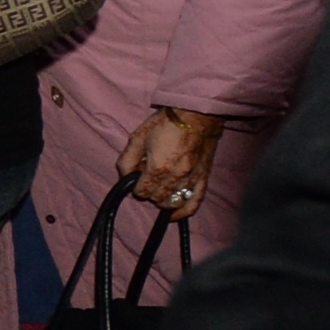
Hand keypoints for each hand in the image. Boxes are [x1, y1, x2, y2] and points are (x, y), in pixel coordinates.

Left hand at [116, 103, 221, 218]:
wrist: (195, 114)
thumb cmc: (165, 123)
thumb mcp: (137, 138)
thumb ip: (126, 161)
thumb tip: (126, 176)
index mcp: (158, 168)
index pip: (142, 191)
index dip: (136, 186)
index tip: (138, 176)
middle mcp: (176, 177)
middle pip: (157, 198)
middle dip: (149, 191)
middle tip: (148, 179)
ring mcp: (192, 179)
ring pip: (173, 202)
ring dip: (162, 199)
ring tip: (159, 189)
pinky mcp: (204, 178)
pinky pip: (195, 202)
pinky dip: (184, 212)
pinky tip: (174, 215)